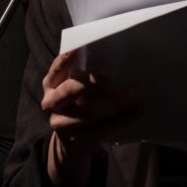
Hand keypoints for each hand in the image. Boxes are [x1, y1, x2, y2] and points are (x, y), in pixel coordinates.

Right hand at [42, 49, 141, 186]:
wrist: (71, 138)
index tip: (79, 48)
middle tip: (110, 71)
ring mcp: (62, 124)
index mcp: (49, 84)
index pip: (56, 69)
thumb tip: (111, 56)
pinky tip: (137, 110)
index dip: (66, 59)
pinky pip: (102, 129)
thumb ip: (80, 74)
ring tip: (136, 95)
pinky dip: (122, 119)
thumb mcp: (70, 86)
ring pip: (89, 113)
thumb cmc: (76, 102)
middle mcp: (51, 103)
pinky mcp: (78, 139)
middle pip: (70, 91)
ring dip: (115, 104)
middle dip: (90, 81)